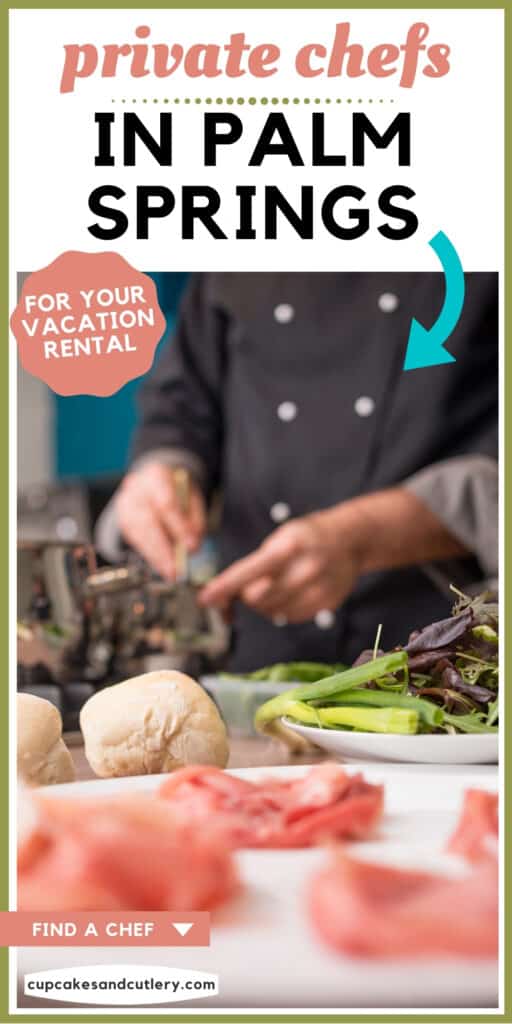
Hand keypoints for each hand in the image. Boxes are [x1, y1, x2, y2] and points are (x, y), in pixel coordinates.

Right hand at [116, 463, 205, 578]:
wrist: (153, 480)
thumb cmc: (177, 490)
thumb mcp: (192, 497)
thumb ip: (194, 519)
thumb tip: (193, 547)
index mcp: (156, 476)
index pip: (166, 503)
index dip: (179, 527)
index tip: (191, 547)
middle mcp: (136, 489)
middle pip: (148, 521)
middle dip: (163, 549)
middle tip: (175, 570)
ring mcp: (125, 504)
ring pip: (139, 534)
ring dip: (155, 556)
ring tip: (169, 573)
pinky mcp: (122, 520)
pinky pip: (135, 540)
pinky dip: (149, 555)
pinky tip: (160, 565)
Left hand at [200, 509, 362, 622]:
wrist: (350, 539)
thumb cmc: (307, 536)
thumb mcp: (280, 538)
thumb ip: (255, 564)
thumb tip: (225, 593)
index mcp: (288, 547)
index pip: (248, 572)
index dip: (224, 587)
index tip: (205, 599)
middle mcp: (305, 569)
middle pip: (257, 598)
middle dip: (246, 595)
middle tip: (251, 584)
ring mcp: (318, 588)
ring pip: (273, 611)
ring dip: (263, 604)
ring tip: (274, 585)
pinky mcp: (327, 603)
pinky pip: (291, 617)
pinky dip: (282, 609)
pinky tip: (290, 592)